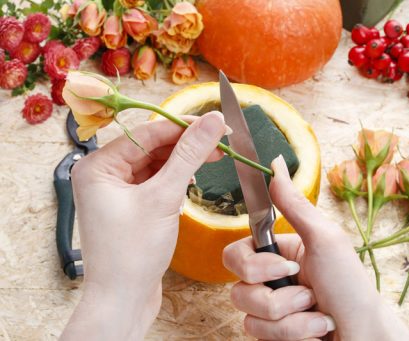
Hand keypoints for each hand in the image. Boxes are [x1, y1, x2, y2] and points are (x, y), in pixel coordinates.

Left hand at [61, 112, 227, 339]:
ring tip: (212, 159)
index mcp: (98, 166)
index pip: (147, 133)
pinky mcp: (130, 207)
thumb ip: (189, 155)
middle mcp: (102, 175)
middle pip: (152, 147)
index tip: (217, 123)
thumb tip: (212, 122)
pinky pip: (155, 182)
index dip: (184, 127)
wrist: (123, 300)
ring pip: (156, 164)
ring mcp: (116, 192)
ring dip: (183, 162)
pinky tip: (191, 181)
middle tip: (221, 143)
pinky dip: (175, 179)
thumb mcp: (164, 197)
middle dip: (186, 145)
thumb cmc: (132, 254)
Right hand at [223, 156, 408, 340]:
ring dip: (291, 320)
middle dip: (277, 298)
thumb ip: (293, 204)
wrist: (365, 335)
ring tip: (318, 316)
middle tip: (308, 294)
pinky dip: (295, 335)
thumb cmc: (351, 286)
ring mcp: (271, 312)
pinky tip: (316, 332)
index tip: (286, 267)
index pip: (235, 254)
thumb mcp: (323, 238)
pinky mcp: (274, 336)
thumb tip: (276, 163)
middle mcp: (271, 281)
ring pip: (249, 318)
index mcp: (279, 253)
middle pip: (238, 289)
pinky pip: (261, 338)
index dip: (254, 265)